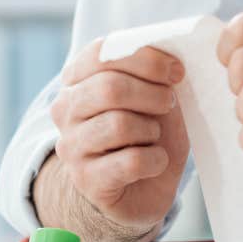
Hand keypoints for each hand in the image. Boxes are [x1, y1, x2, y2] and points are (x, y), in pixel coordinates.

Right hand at [49, 38, 188, 230]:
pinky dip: (155, 160)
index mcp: (77, 78)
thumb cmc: (148, 132)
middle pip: (109, 88)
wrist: (141, 188)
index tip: (176, 71)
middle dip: (152, 94)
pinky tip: (154, 162)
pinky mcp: (86, 180)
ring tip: (154, 137)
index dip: (145, 58)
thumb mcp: (154, 94)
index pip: (102, 53)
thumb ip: (154, 71)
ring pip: (119, 125)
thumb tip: (171, 55)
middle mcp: (66, 109)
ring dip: (152, 130)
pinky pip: (131, 162)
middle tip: (168, 104)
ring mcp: (71, 146)